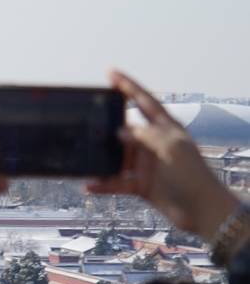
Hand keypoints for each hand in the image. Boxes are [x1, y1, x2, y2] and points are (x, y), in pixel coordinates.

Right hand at [86, 70, 239, 237]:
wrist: (201, 210)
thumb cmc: (191, 175)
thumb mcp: (169, 147)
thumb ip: (144, 136)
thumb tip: (120, 131)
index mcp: (166, 128)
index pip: (144, 101)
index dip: (128, 86)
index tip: (110, 73)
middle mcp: (154, 144)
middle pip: (125, 128)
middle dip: (107, 123)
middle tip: (86, 116)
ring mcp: (146, 164)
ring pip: (117, 156)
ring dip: (101, 157)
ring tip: (82, 153)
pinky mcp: (140, 185)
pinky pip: (115, 183)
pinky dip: (102, 185)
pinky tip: (88, 185)